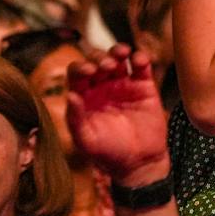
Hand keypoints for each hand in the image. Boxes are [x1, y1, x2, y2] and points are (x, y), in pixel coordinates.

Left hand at [66, 45, 169, 183]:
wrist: (139, 164)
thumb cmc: (108, 154)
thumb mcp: (87, 140)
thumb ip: (76, 119)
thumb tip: (69, 95)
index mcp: (84, 96)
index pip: (78, 73)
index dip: (81, 67)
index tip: (89, 72)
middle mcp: (102, 87)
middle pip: (97, 60)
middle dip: (99, 58)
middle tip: (106, 66)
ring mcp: (123, 84)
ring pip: (118, 58)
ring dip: (117, 51)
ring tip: (121, 54)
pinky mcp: (144, 87)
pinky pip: (141, 67)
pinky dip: (141, 58)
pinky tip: (139, 60)